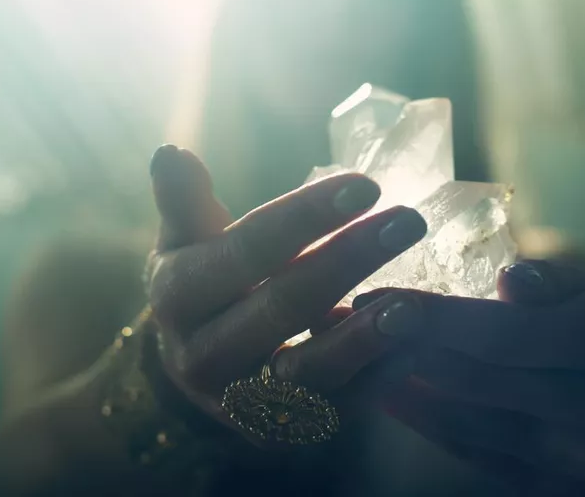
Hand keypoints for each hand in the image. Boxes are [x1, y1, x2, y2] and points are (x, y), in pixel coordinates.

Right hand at [145, 145, 428, 445]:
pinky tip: (413, 341)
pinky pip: (335, 410)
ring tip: (416, 305)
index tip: (365, 187)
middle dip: (349, 261)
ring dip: (364, 339)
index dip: (305, 218)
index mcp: (177, 296)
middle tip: (409, 221)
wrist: (198, 360)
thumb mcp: (185, 241)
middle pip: (283, 307)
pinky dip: (376, 378)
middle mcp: (202, 357)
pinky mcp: (282, 431)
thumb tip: (169, 153)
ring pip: (308, 374)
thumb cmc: (204, 281)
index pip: (247, 251)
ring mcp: (243, 403)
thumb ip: (185, 203)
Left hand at [354, 261, 584, 493]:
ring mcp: (556, 451)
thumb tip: (512, 278)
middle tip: (341, 321)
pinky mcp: (531, 477)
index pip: (507, 333)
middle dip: (401, 348)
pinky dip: (415, 416)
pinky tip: (375, 388)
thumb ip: (552, 278)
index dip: (438, 318)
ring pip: (461, 420)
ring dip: (395, 383)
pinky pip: (462, 447)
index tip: (378, 296)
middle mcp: (583, 406)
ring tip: (343, 350)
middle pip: (475, 379)